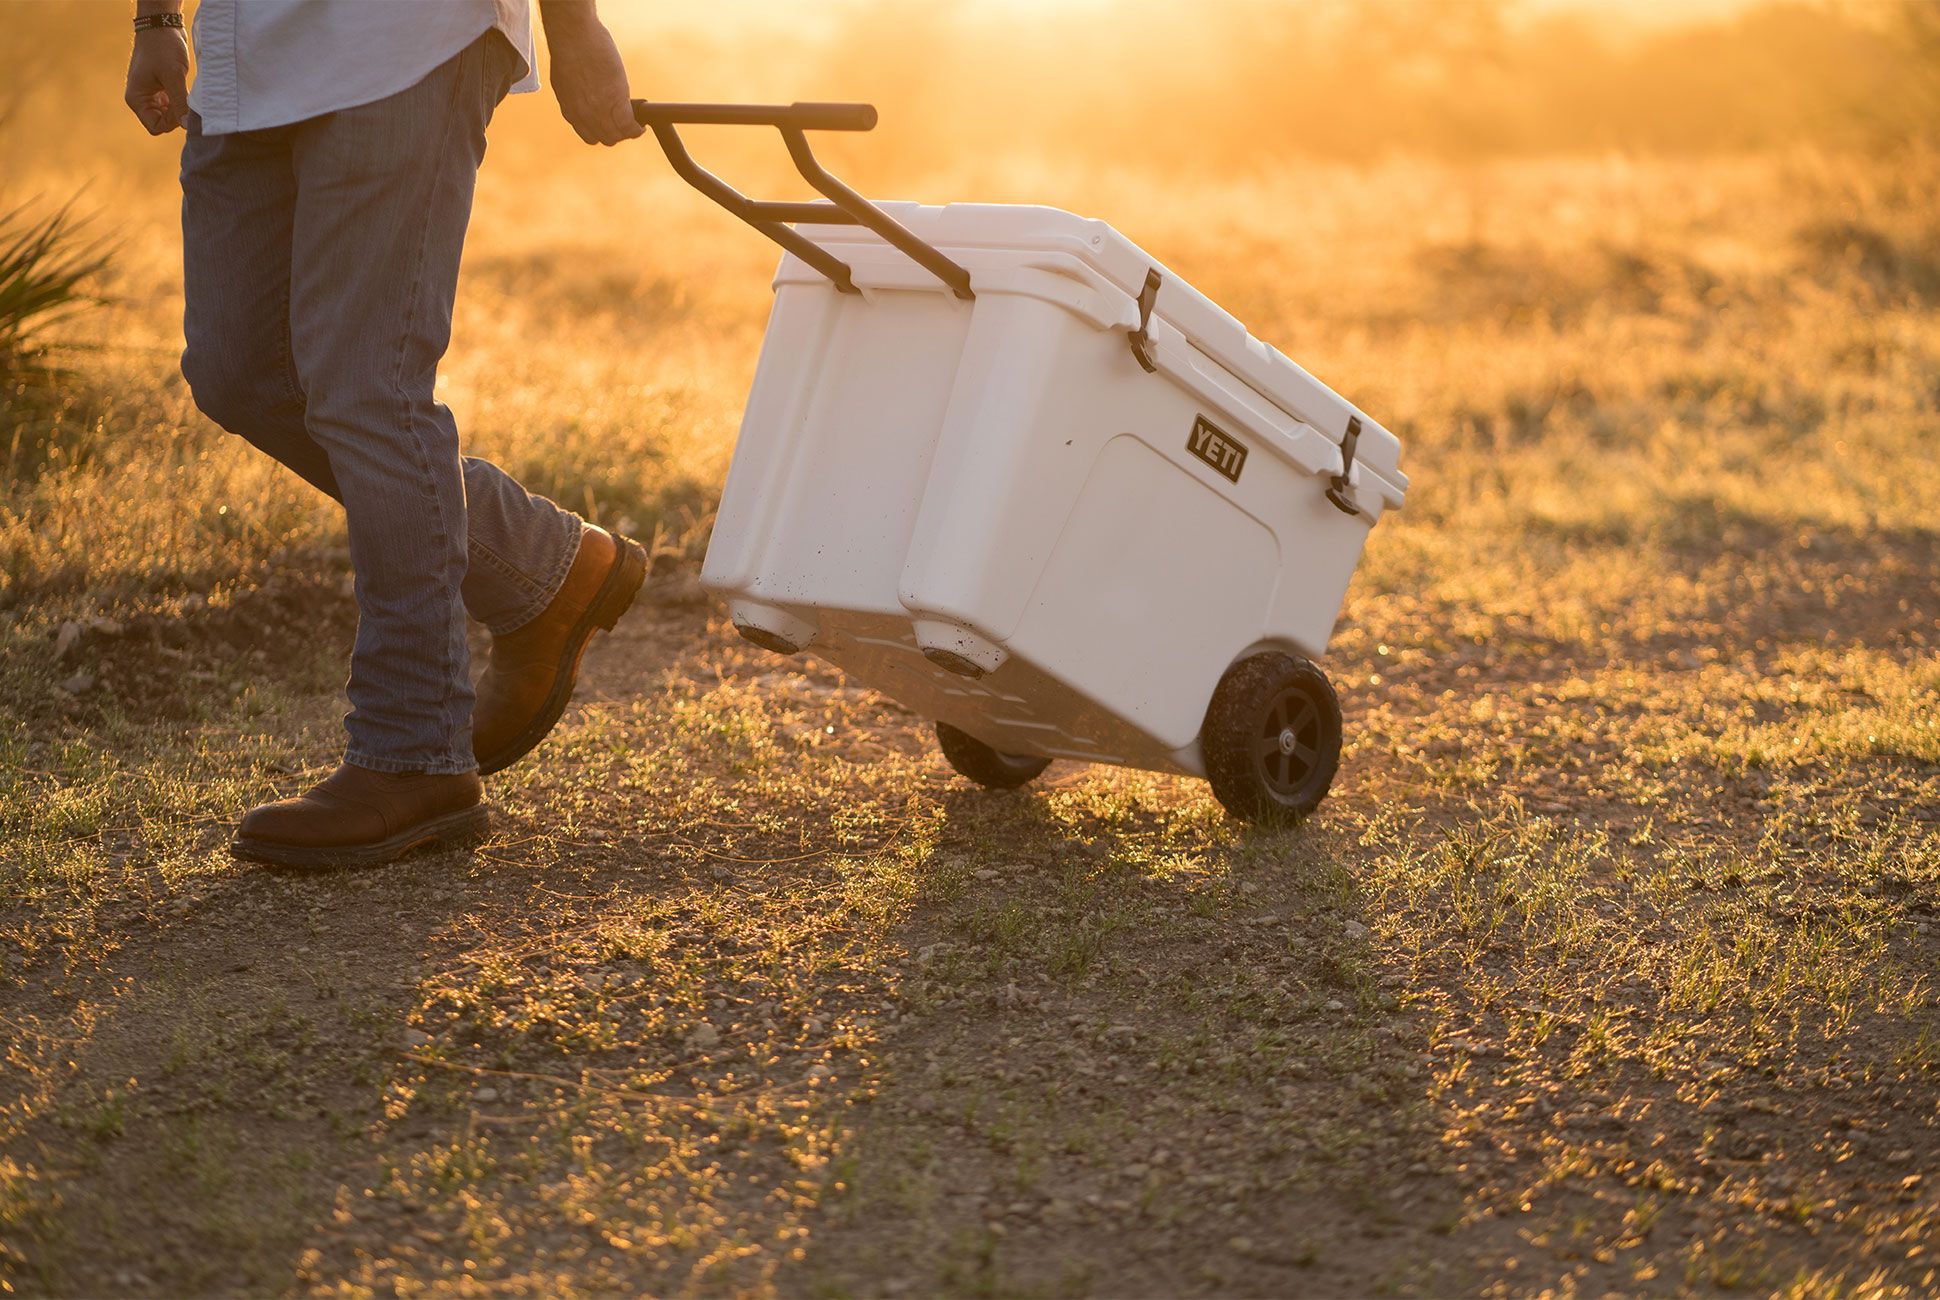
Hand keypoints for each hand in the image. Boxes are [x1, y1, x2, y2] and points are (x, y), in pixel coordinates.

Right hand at [125, 27, 189, 134]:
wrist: (162, 26)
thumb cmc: (163, 48)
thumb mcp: (173, 76)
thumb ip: (179, 102)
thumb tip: (187, 125)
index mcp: (136, 99)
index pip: (155, 127)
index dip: (172, 123)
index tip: (182, 108)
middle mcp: (141, 99)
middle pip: (163, 123)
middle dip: (176, 116)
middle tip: (186, 99)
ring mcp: (151, 95)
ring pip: (169, 115)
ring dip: (180, 109)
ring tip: (185, 92)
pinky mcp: (161, 89)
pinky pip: (172, 105)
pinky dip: (181, 102)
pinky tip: (186, 91)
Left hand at [542, 5, 644, 145]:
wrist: (573, 35)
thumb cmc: (569, 46)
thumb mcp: (565, 78)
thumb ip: (576, 94)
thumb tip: (589, 97)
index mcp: (570, 108)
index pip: (589, 135)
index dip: (602, 133)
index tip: (611, 125)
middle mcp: (583, 114)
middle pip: (605, 138)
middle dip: (617, 134)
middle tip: (627, 124)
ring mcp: (599, 110)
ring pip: (617, 135)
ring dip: (628, 132)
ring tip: (636, 124)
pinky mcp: (615, 101)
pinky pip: (629, 126)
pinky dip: (637, 129)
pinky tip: (642, 124)